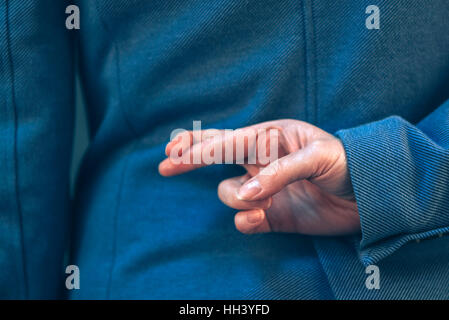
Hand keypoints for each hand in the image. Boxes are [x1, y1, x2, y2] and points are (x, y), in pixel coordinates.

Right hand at [159, 119, 359, 235]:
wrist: (371, 196)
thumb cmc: (348, 164)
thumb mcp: (317, 157)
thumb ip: (278, 173)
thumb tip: (245, 194)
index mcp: (271, 139)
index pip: (227, 140)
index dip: (198, 146)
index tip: (172, 153)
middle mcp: (262, 163)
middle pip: (216, 157)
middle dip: (191, 157)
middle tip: (166, 161)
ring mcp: (265, 190)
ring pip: (230, 195)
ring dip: (237, 200)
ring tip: (263, 203)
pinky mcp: (273, 215)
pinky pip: (246, 219)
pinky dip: (247, 221)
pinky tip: (259, 218)